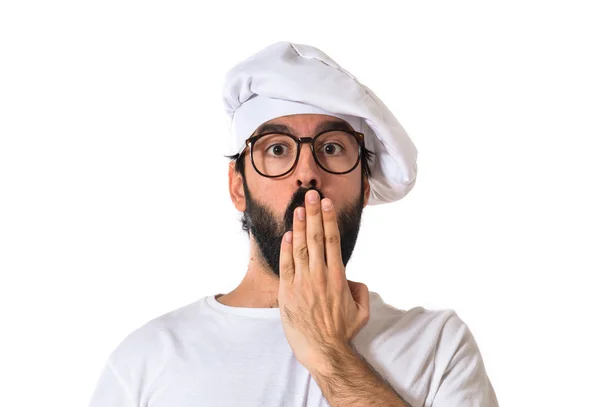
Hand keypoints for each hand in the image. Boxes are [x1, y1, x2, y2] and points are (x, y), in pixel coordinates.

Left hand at [278, 190, 369, 371]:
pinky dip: (286, 248)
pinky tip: (287, 234)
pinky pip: (286, 265)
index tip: (325, 203)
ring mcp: (302, 282)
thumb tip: (353, 279)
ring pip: (300, 247)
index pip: (332, 241)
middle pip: (316, 237)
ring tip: (298, 208)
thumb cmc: (343, 333)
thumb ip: (361, 290)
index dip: (328, 220)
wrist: (323, 351)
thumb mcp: (362, 311)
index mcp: (338, 277)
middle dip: (313, 214)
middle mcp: (320, 275)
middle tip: (310, 195)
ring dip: (299, 226)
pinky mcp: (288, 292)